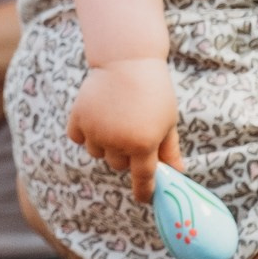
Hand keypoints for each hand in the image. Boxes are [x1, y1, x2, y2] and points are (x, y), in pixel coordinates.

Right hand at [67, 57, 181, 201]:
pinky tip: (95, 118)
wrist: (126, 60)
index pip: (143, 179)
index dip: (143, 191)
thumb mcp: (168, 122)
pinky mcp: (78, 118)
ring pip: (98, 153)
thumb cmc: (154, 91)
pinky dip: (86, 134)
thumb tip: (178, 173)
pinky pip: (79, 139)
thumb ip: (170, 150)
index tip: (143, 198)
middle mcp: (117, 141)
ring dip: (105, 144)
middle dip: (126, 155)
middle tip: (132, 132)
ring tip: (114, 120)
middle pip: (118, 164)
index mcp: (143, 144)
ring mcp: (96, 130)